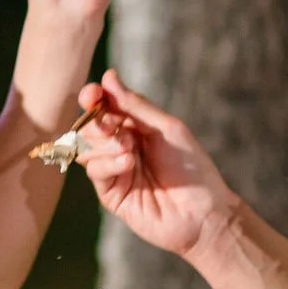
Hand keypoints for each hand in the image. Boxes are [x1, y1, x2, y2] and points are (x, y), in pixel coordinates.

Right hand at [73, 71, 236, 262]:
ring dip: (105, 144)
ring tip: (130, 151)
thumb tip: (108, 76)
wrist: (201, 212)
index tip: (93, 94)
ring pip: (86, 147)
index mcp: (135, 127)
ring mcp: (114, 171)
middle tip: (117, 128)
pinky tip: (128, 164)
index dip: (93, 98)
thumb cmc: (191, 167)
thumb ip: (135, 105)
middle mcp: (121, 146)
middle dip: (98, 122)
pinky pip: (94, 171)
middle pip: (89, 126)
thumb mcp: (166, 128)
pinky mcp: (110, 193)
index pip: (104, 106)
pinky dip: (107, 163)